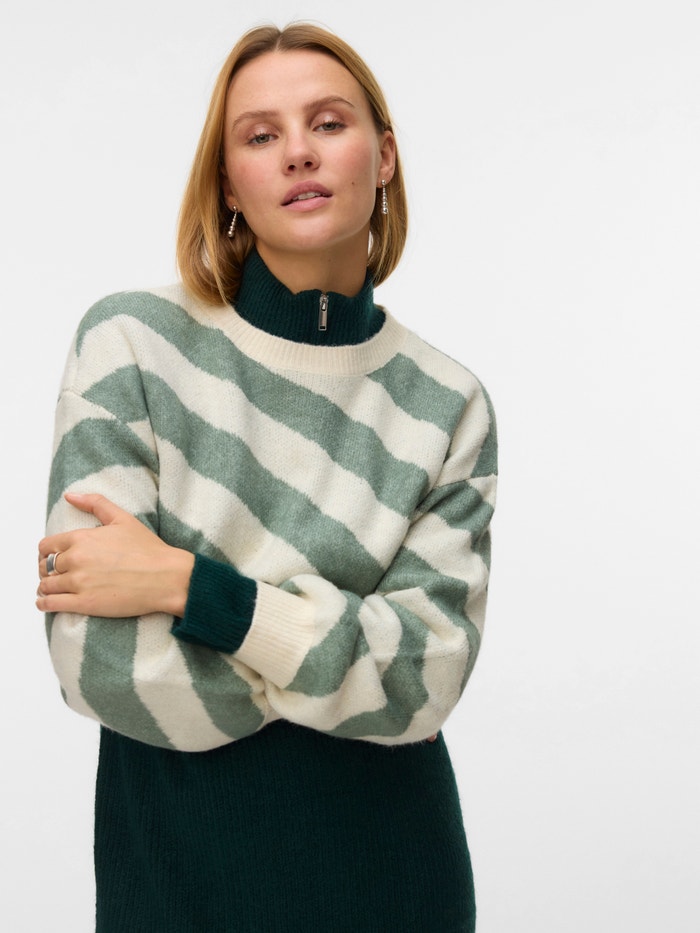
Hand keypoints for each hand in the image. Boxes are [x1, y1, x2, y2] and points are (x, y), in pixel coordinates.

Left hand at [37, 493, 193, 617]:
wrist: (167, 577)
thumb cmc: (149, 549)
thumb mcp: (123, 518)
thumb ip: (95, 503)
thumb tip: (70, 496)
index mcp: (82, 538)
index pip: (47, 545)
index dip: (46, 553)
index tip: (51, 558)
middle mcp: (76, 559)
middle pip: (45, 566)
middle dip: (47, 570)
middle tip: (55, 575)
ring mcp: (78, 582)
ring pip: (46, 586)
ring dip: (45, 588)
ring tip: (52, 590)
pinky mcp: (84, 603)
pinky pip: (50, 604)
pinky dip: (44, 604)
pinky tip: (47, 603)